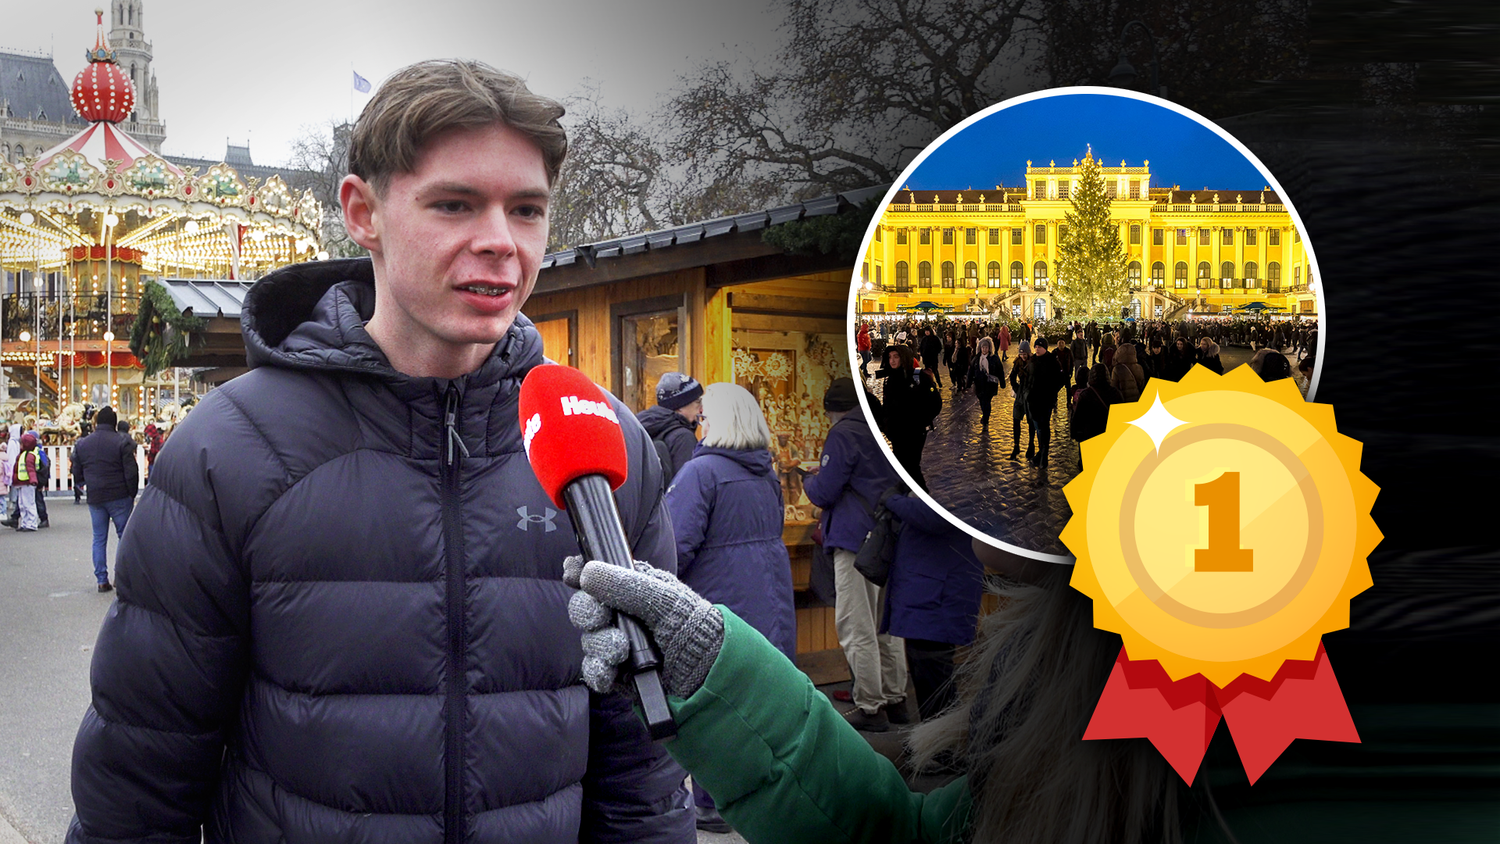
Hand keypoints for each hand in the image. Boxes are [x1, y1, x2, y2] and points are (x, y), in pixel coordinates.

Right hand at [563, 555, 723, 697]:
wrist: (707, 670)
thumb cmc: (692, 625)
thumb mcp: (662, 598)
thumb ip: (625, 585)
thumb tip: (586, 573)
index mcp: (633, 589)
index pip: (597, 576)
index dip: (580, 573)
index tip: (572, 573)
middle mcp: (622, 616)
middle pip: (585, 609)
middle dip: (588, 613)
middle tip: (601, 617)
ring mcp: (618, 645)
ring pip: (589, 640)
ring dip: (600, 644)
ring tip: (620, 650)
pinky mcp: (618, 674)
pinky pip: (594, 670)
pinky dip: (598, 671)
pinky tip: (610, 670)